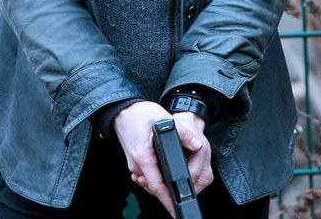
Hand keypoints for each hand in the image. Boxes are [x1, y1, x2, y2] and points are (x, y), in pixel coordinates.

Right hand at [112, 101, 212, 215]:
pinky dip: (157, 176)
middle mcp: (137, 165)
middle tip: (183, 190)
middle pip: (155, 186)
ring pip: (152, 181)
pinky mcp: (136, 163)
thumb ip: (182, 133)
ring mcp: (135, 165)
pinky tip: (164, 170)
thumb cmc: (140, 114)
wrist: (123, 111)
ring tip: (177, 178)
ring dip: (163, 182)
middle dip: (169, 191)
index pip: (156, 185)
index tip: (176, 209)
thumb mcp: (164, 119)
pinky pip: (148, 175)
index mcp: (143, 157)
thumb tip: (197, 145)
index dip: (167, 200)